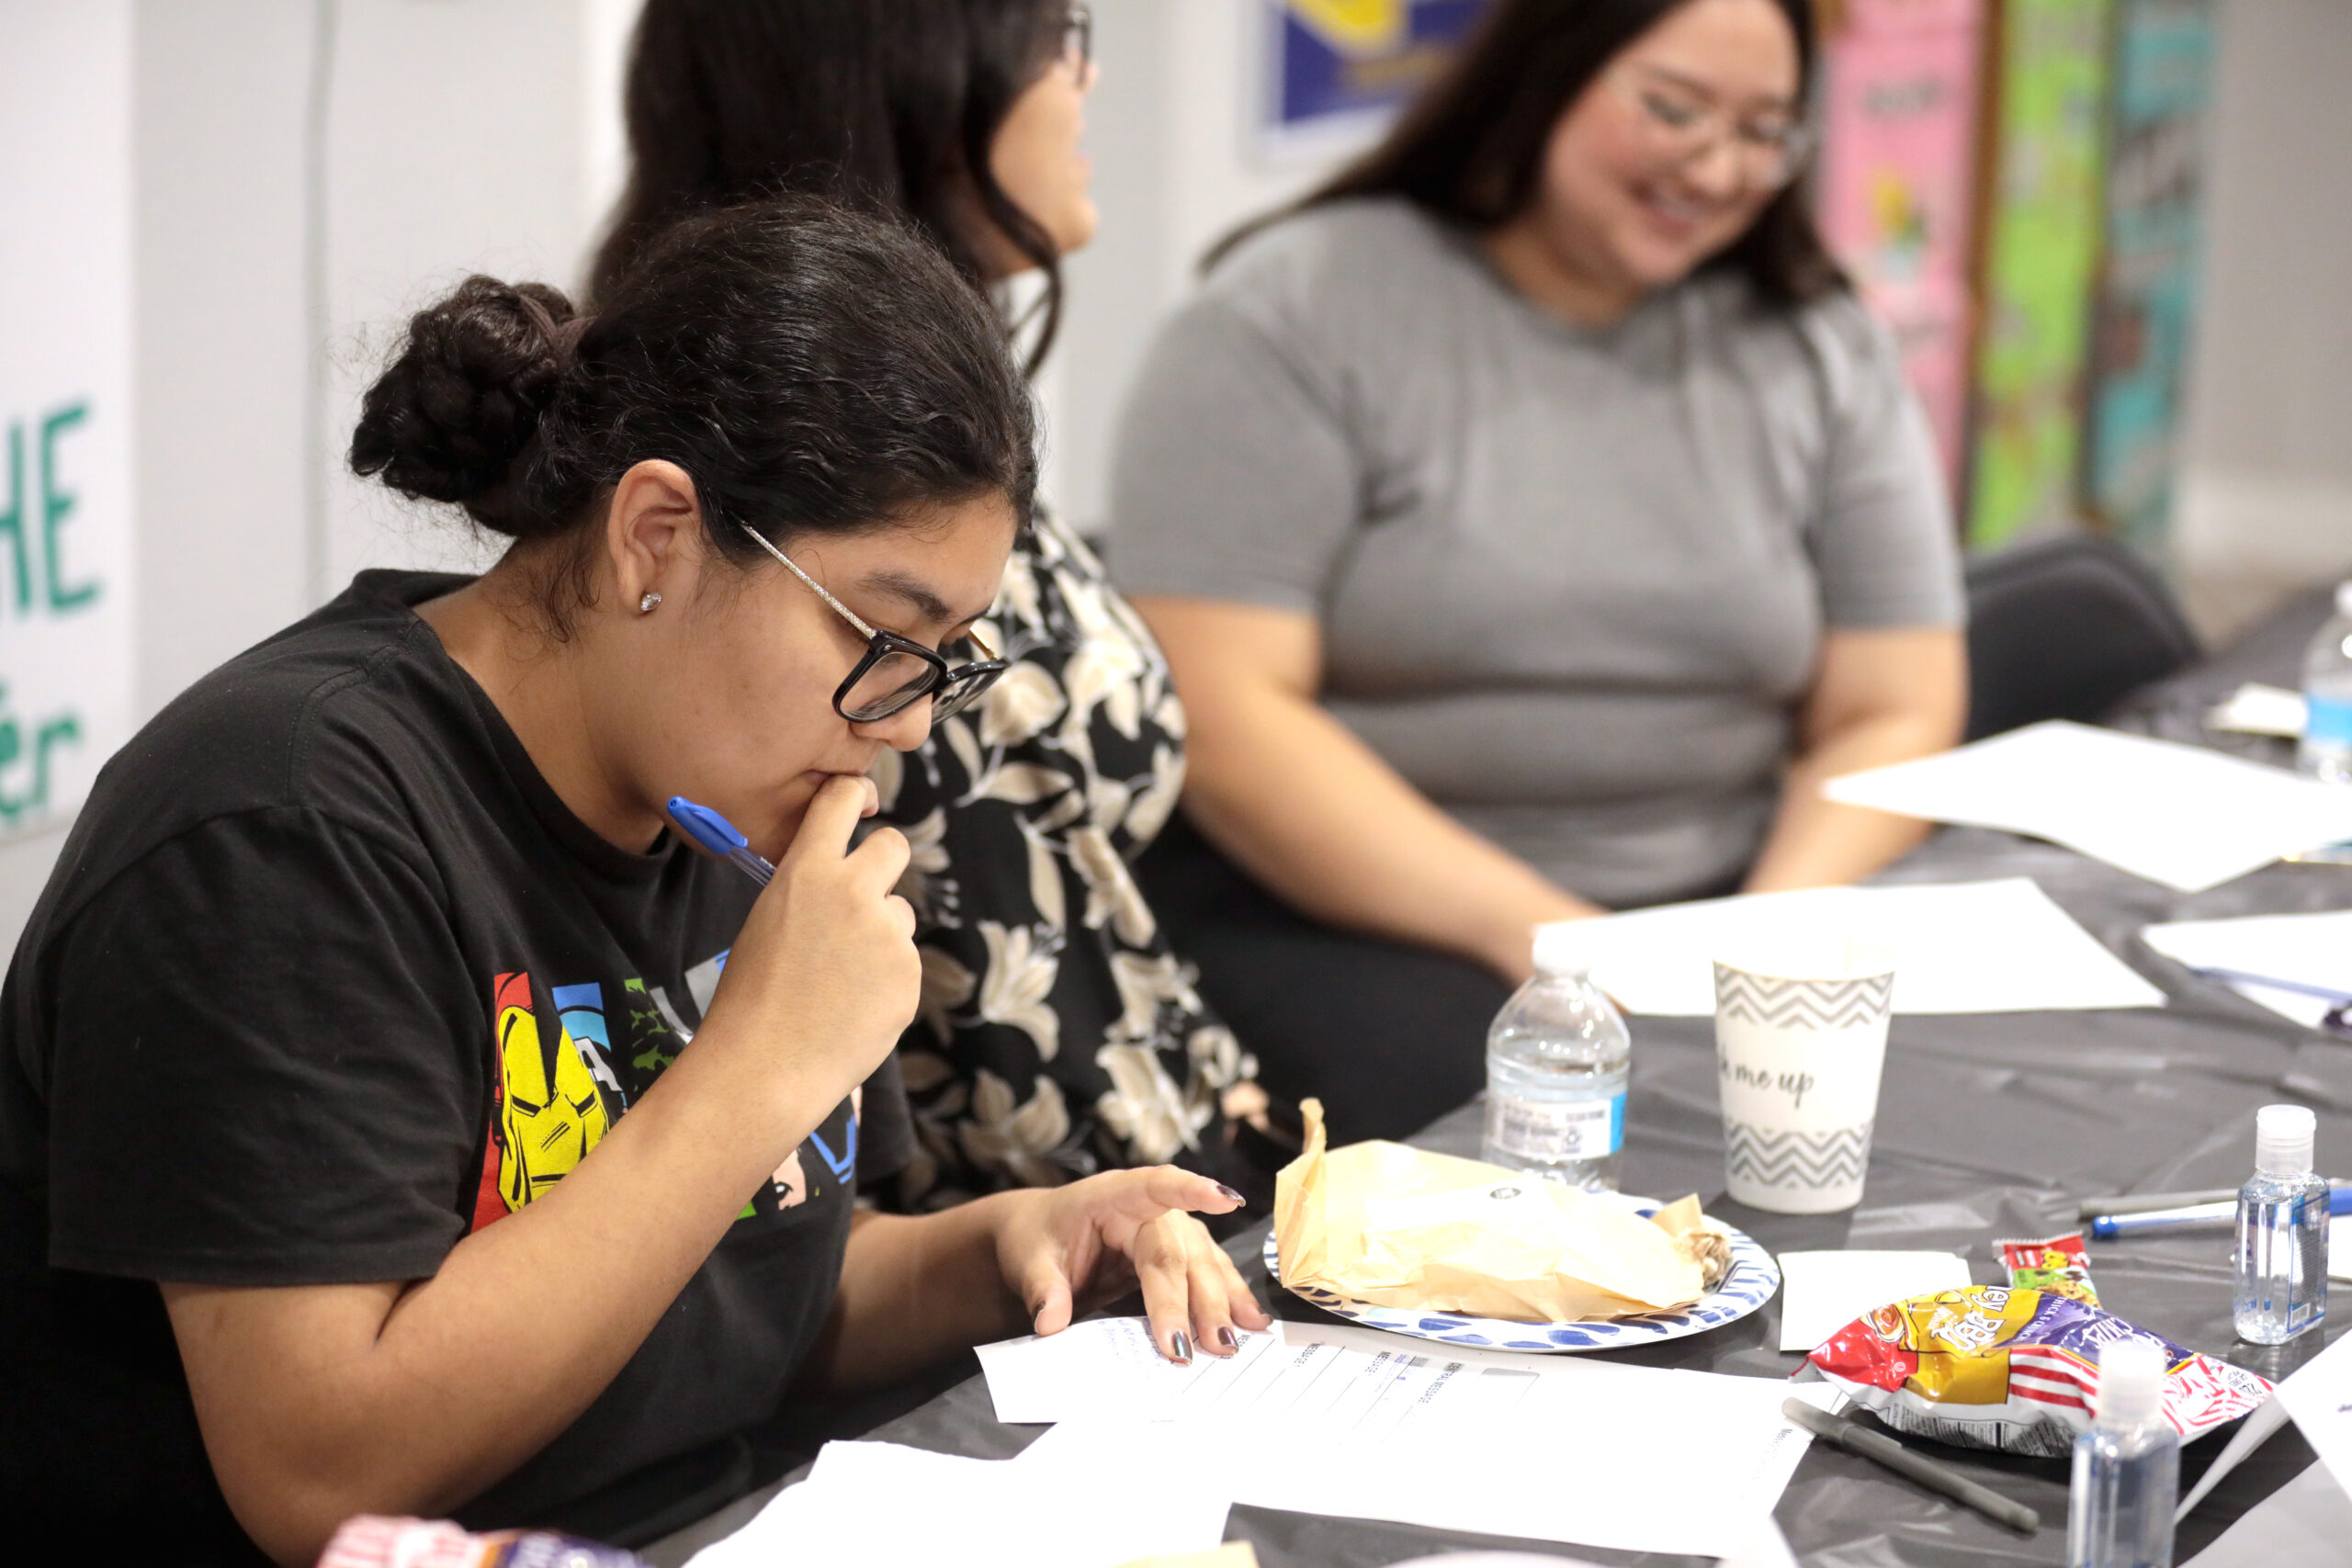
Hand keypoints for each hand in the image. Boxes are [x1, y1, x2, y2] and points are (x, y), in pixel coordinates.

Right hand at [695, 775, 917, 1115]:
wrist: (764, 1065)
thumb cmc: (751, 995)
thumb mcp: (768, 918)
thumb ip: (812, 887)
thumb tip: (849, 875)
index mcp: (807, 870)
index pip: (841, 799)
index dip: (852, 796)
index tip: (859, 802)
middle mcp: (854, 891)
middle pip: (895, 845)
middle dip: (884, 863)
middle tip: (865, 893)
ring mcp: (888, 934)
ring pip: (899, 915)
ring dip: (881, 935)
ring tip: (839, 978)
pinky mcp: (909, 975)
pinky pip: (903, 963)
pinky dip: (885, 981)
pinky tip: (851, 1008)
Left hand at [993, 1167, 1271, 1362]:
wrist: (1038, 1236)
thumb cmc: (1037, 1238)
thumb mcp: (1028, 1260)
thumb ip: (1042, 1288)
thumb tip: (1051, 1322)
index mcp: (1111, 1196)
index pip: (1155, 1186)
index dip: (1191, 1191)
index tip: (1226, 1200)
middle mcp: (1148, 1210)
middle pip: (1180, 1251)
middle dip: (1196, 1299)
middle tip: (1209, 1342)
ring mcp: (1168, 1232)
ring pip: (1203, 1264)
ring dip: (1221, 1303)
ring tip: (1232, 1339)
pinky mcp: (1177, 1256)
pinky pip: (1208, 1274)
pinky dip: (1228, 1299)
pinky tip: (1250, 1322)